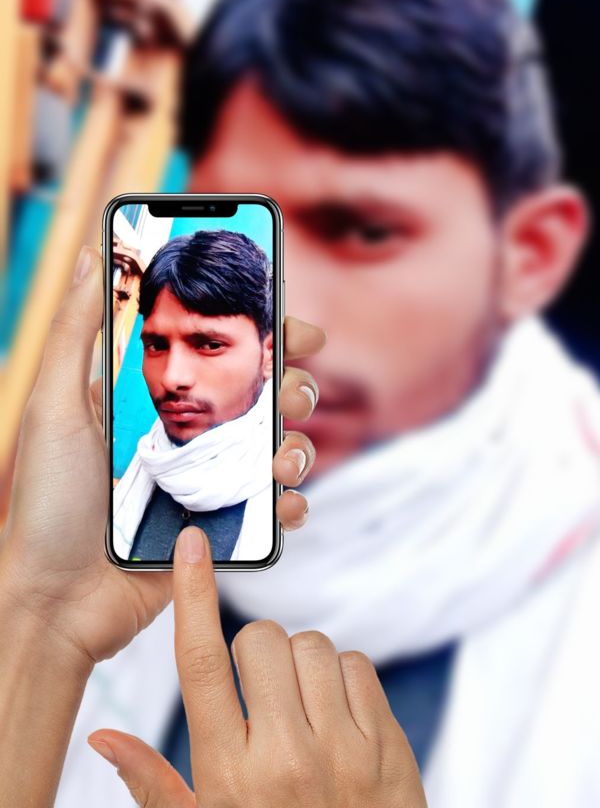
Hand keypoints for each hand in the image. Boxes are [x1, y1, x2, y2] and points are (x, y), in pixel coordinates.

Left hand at [0, 246, 324, 667]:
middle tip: (287, 396)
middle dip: (294, 388)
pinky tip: (283, 508)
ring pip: (284, 450)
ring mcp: (212, 483)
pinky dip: (292, 506)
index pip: (225, 352)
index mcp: (160, 398)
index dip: (269, 334)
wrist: (54, 601)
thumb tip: (92, 252)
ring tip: (280, 461)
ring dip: (298, 447)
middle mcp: (193, 435)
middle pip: (268, 396)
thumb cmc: (47, 502)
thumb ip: (77, 329)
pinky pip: (276, 512)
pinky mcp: (224, 531)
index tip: (296, 328)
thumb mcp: (53, 404)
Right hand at [88, 526, 428, 807]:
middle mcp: (285, 756)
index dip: (193, 596)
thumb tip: (104, 737)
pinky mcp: (387, 744)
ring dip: (300, 662)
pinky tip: (334, 715)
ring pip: (312, 645)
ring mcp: (343, 749)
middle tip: (260, 691)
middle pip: (261, 639)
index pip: (201, 664)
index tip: (192, 546)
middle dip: (255, 650)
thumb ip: (154, 784)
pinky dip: (342, 677)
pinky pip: (357, 665)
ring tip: (299, 707)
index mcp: (229, 775)